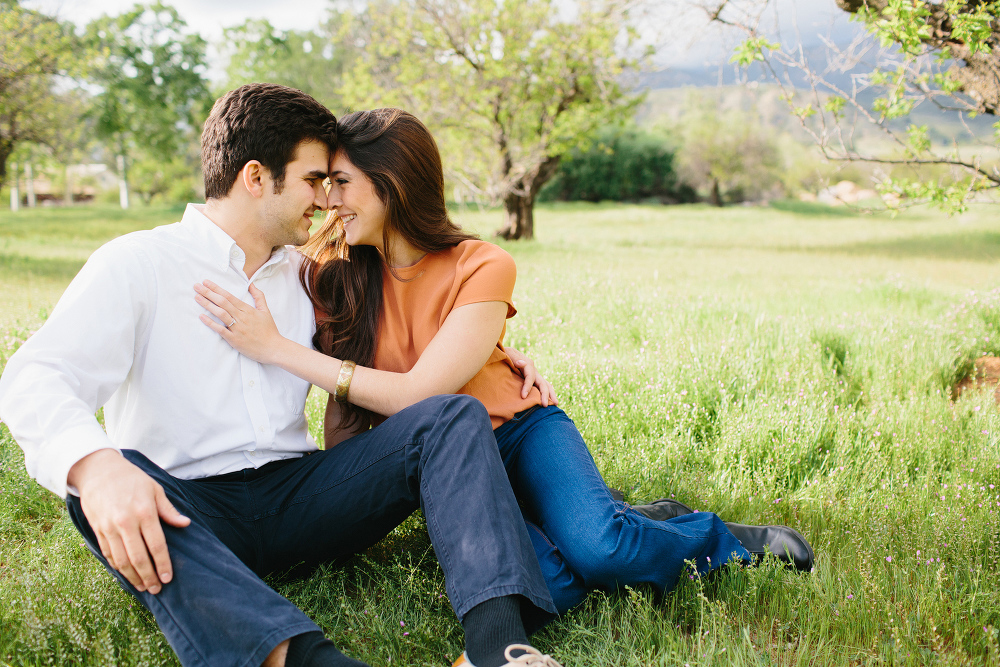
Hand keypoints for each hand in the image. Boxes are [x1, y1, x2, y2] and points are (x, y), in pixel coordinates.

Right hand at [68, 449, 189, 593]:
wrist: (98, 470)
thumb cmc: (131, 479)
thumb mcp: (155, 489)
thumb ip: (168, 511)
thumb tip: (186, 524)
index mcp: (144, 512)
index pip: (156, 545)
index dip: (162, 564)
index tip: (168, 578)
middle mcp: (126, 522)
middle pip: (138, 558)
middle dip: (148, 577)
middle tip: (157, 589)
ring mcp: (109, 528)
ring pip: (122, 560)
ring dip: (132, 577)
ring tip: (143, 587)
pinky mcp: (97, 530)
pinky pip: (108, 554)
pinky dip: (118, 567)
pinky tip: (126, 574)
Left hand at [194, 280, 283, 363]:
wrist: (273, 348)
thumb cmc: (269, 330)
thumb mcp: (265, 311)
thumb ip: (259, 296)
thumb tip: (251, 284)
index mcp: (248, 310)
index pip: (229, 296)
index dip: (217, 288)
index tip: (206, 282)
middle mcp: (242, 317)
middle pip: (222, 302)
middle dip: (208, 293)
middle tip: (196, 286)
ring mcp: (238, 328)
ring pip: (220, 313)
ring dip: (207, 304)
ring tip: (197, 297)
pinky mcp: (234, 339)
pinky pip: (220, 330)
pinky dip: (211, 323)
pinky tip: (201, 317)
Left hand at [503, 345, 557, 406]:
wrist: (504, 353)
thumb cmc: (504, 354)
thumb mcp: (508, 353)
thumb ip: (514, 358)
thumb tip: (521, 363)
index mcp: (528, 364)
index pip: (530, 377)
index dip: (527, 387)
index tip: (523, 396)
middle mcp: (534, 370)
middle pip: (542, 383)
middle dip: (545, 394)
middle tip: (545, 405)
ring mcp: (535, 375)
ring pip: (546, 385)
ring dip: (551, 395)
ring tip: (556, 404)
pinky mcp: (534, 379)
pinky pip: (542, 387)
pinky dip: (547, 394)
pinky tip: (550, 402)